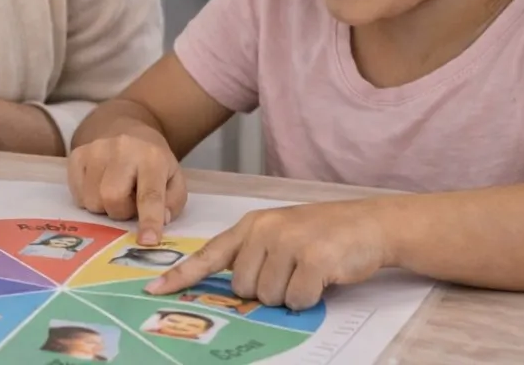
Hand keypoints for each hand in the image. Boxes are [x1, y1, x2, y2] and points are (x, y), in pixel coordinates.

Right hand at [67, 124, 185, 245]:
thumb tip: (160, 220)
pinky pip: (77, 194)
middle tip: (129, 203)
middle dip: (120, 212)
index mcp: (152, 158)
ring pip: (92, 200)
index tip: (148, 241)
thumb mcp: (174, 179)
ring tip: (115, 192)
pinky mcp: (77, 154)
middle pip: (112, 198)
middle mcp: (123, 149)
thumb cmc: (152, 162)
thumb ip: (173, 202)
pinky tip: (99, 185)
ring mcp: (96, 149)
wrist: (127, 128)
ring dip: (104, 207)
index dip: (149, 220)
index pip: (150, 194)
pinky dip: (88, 198)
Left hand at [144, 201, 390, 309]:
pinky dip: (310, 298)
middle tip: (291, 272)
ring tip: (308, 271)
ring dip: (289, 295)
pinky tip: (322, 277)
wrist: (370, 224)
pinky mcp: (312, 258)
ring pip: (268, 297)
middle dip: (265, 290)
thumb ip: (252, 254)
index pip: (209, 253)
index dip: (181, 275)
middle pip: (242, 287)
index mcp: (252, 225)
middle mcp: (264, 230)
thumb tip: (232, 291)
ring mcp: (288, 242)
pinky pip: (296, 300)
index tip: (153, 290)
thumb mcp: (280, 233)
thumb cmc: (322, 233)